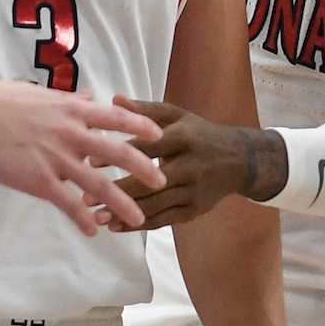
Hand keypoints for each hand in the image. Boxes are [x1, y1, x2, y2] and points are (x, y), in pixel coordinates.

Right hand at [0, 79, 168, 234]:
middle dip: (144, 169)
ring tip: (139, 220)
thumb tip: (89, 96)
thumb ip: (69, 100)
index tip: (160, 137)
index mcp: (73, 110)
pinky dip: (82, 218)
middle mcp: (72, 133)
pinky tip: (92, 230)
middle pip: (119, 153)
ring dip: (122, 203)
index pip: (117, 117)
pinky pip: (67, 202)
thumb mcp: (41, 94)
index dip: (141, 126)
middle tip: (163, 182)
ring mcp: (57, 158)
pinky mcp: (39, 180)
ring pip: (99, 184)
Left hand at [100, 98, 287, 230]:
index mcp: (185, 138)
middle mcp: (191, 166)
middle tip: (85, 197)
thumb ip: (145, 111)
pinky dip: (139, 225)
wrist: (239, 160)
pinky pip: (163, 221)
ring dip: (124, 213)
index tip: (90, 161)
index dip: (119, 154)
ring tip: (96, 215)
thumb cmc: (199, 134)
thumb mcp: (177, 116)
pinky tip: (117, 226)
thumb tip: (114, 99)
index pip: (149, 147)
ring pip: (155, 206)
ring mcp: (194, 192)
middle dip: (116, 191)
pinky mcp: (194, 210)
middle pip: (150, 182)